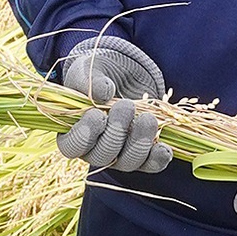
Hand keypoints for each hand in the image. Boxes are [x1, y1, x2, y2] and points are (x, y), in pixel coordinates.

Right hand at [55, 35, 171, 172]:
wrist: (123, 75)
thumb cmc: (98, 74)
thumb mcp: (89, 71)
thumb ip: (90, 81)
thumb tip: (103, 93)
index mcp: (73, 133)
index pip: (72, 146)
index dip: (83, 136)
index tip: (97, 114)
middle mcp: (94, 150)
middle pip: (102, 156)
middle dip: (116, 133)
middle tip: (126, 105)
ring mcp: (120, 156)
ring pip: (128, 162)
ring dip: (139, 143)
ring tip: (148, 118)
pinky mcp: (143, 155)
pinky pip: (150, 165)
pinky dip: (158, 158)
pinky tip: (164, 147)